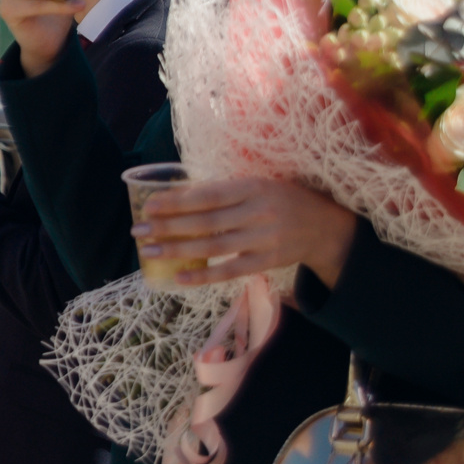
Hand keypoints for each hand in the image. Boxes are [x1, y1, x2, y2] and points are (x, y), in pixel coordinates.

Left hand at [135, 177, 359, 289]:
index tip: (148, 206)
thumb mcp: (257, 186)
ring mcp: (264, 239)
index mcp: (253, 187)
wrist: (324, 226)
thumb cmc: (280, 200)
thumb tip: (176, 196)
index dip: (177, 201)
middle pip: (206, 222)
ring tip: (148, 252)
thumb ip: (224, 191)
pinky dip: (203, 275)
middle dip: (168, 227)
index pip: (208, 195)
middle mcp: (258, 212)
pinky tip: (178, 277)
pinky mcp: (268, 262)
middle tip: (138, 231)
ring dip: (177, 251)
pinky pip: (230, 271)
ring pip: (213, 247)